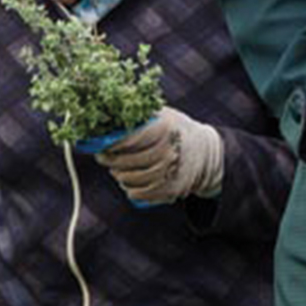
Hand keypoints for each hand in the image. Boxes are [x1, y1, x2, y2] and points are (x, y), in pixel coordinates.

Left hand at [96, 107, 223, 203]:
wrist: (205, 153)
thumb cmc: (176, 131)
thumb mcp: (163, 116)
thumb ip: (140, 115)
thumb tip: (107, 111)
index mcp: (165, 130)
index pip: (129, 139)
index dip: (111, 143)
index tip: (100, 143)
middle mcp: (169, 152)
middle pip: (126, 161)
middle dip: (110, 160)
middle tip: (103, 157)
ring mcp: (170, 172)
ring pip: (131, 179)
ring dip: (119, 175)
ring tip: (117, 170)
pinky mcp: (171, 189)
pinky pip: (139, 194)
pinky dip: (130, 189)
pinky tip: (128, 181)